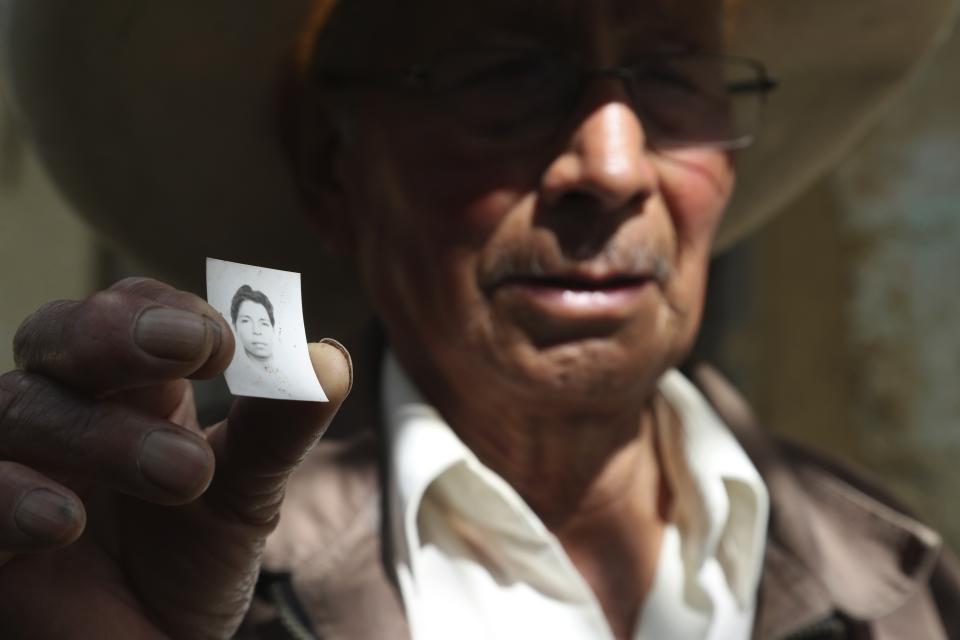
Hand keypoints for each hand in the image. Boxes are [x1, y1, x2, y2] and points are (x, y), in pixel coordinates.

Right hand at [0, 278, 350, 638]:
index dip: (167, 310)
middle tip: (192, 348)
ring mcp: (15, 467)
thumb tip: (330, 360)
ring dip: (98, 432)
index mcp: (129, 388)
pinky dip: (8, 498)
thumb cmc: (194, 560)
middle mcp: (63, 413)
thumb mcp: (246, 491)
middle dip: (117, 333)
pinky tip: (67, 522)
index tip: (226, 339)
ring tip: (184, 473)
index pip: (130, 313)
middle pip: (56, 336)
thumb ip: (279, 427)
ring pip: (16, 408)